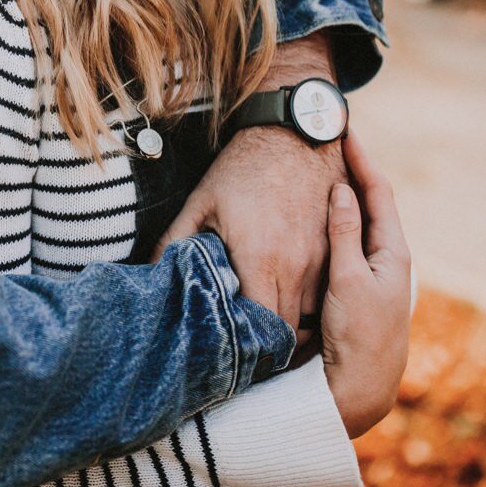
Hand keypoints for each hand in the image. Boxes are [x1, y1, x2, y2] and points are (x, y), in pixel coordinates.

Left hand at [152, 126, 345, 344]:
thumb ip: (174, 242)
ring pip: (312, 315)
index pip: (261, 329)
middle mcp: (297, 265)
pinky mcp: (338, 248)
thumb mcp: (202, 203)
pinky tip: (292, 302)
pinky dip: (312, 303)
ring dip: (293, 325)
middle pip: (288, 330)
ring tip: (270, 333)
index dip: (249, 347)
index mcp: (260, 258)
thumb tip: (147, 273)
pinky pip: (328, 292)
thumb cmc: (242, 169)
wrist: (294, 132)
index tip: (234, 354)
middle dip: (270, 345)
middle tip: (249, 351)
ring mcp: (323, 258)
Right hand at [320, 132, 410, 437]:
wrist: (363, 385)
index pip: (379, 193)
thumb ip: (345, 234)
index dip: (363, 161)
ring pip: (357, 221)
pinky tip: (317, 215)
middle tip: (334, 143)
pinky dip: (334, 220)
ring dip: (343, 194)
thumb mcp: (350, 278)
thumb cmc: (360, 333)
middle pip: (370, 203)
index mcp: (392, 251)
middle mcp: (386, 257)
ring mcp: (372, 271)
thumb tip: (342, 191)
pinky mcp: (356, 284)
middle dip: (353, 171)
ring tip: (324, 167)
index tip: (346, 131)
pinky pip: (346, 240)